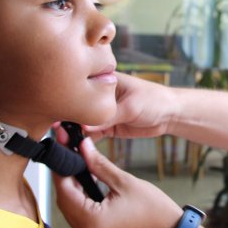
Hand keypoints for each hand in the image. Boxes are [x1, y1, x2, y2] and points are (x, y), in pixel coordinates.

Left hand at [52, 135, 181, 227]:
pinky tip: (88, 184)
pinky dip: (81, 201)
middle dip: (66, 177)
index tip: (62, 150)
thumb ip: (99, 165)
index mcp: (92, 222)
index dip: (62, 168)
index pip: (64, 191)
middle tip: (71, 154)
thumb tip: (82, 147)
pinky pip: (80, 218)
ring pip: (70, 210)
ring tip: (80, 166)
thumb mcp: (125, 182)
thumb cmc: (154, 210)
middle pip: (64, 201)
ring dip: (73, 189)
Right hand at [56, 72, 176, 144]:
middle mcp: (101, 96)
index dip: (69, 101)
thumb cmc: (155, 100)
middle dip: (68, 119)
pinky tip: (77, 146)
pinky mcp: (109, 126)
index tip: (58, 114)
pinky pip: (93, 133)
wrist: (170, 114)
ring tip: (64, 141)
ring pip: (84, 122)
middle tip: (58, 132)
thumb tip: (84, 128)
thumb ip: (107, 117)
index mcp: (104, 81)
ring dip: (75, 132)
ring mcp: (104, 111)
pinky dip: (85, 140)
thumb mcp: (130, 107)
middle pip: (79, 107)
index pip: (81, 89)